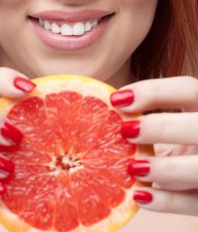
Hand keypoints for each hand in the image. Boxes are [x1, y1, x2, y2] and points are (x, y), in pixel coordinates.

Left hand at [110, 76, 197, 215]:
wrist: (191, 173)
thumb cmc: (172, 142)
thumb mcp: (165, 125)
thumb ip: (143, 117)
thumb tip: (103, 111)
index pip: (188, 89)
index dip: (154, 91)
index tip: (116, 99)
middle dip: (161, 127)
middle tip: (125, 131)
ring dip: (166, 168)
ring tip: (132, 167)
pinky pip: (194, 203)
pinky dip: (166, 201)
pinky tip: (138, 195)